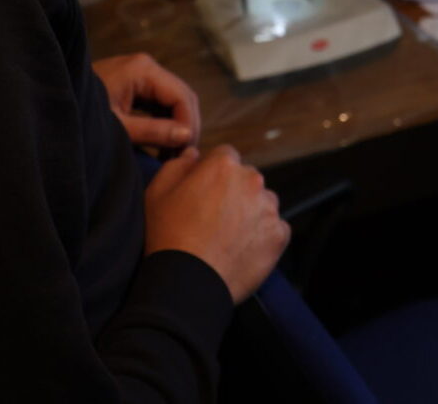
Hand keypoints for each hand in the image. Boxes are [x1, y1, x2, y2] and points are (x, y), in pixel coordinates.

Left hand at [93, 52, 199, 150]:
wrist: (51, 104)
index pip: (182, 96)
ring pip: (174, 99)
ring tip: (175, 155)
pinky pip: (161, 102)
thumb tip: (186, 137)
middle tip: (184, 157)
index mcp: (143, 69)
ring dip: (178, 125)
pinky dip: (167, 121)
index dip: (189, 124)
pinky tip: (164, 144)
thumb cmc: (83, 115)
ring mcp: (141, 74)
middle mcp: (146, 66)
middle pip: (182, 95)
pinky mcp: (135, 84)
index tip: (186, 153)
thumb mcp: (118, 127)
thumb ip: (153, 131)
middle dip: (186, 125)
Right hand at [145, 145, 290, 302]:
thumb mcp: (158, 192)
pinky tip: (241, 249)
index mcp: (224, 165)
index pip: (225, 156)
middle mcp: (252, 180)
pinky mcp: (279, 235)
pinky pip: (275, 229)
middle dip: (233, 191)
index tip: (204, 193)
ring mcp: (268, 208)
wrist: (188, 284)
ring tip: (227, 236)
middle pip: (246, 178)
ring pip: (262, 202)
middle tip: (213, 218)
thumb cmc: (168, 237)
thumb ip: (178, 164)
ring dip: (250, 212)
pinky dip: (262, 236)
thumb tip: (194, 154)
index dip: (213, 173)